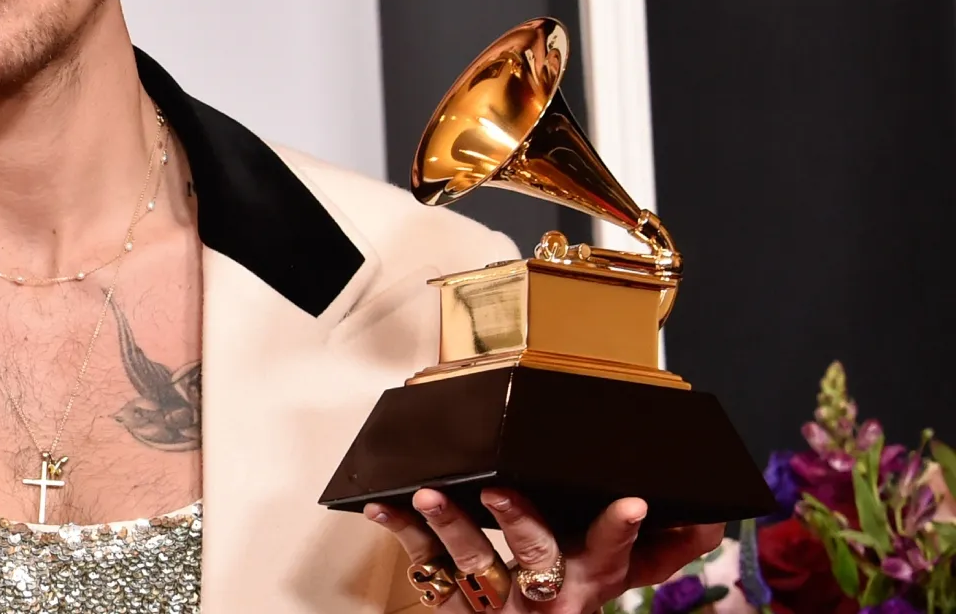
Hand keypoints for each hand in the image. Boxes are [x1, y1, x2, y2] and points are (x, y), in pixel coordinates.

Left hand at [365, 487, 722, 612]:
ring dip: (450, 524)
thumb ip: (654, 555)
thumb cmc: (565, 605)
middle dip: (521, 524)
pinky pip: (427, 569)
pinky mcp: (458, 610)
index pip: (616, 559)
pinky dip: (403, 533)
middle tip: (501, 491)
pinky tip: (381, 504)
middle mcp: (549, 600)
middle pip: (539, 561)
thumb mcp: (608, 584)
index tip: (632, 503)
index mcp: (591, 586)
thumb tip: (709, 522)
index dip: (622, 532)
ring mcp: (499, 608)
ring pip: (475, 565)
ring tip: (428, 493)